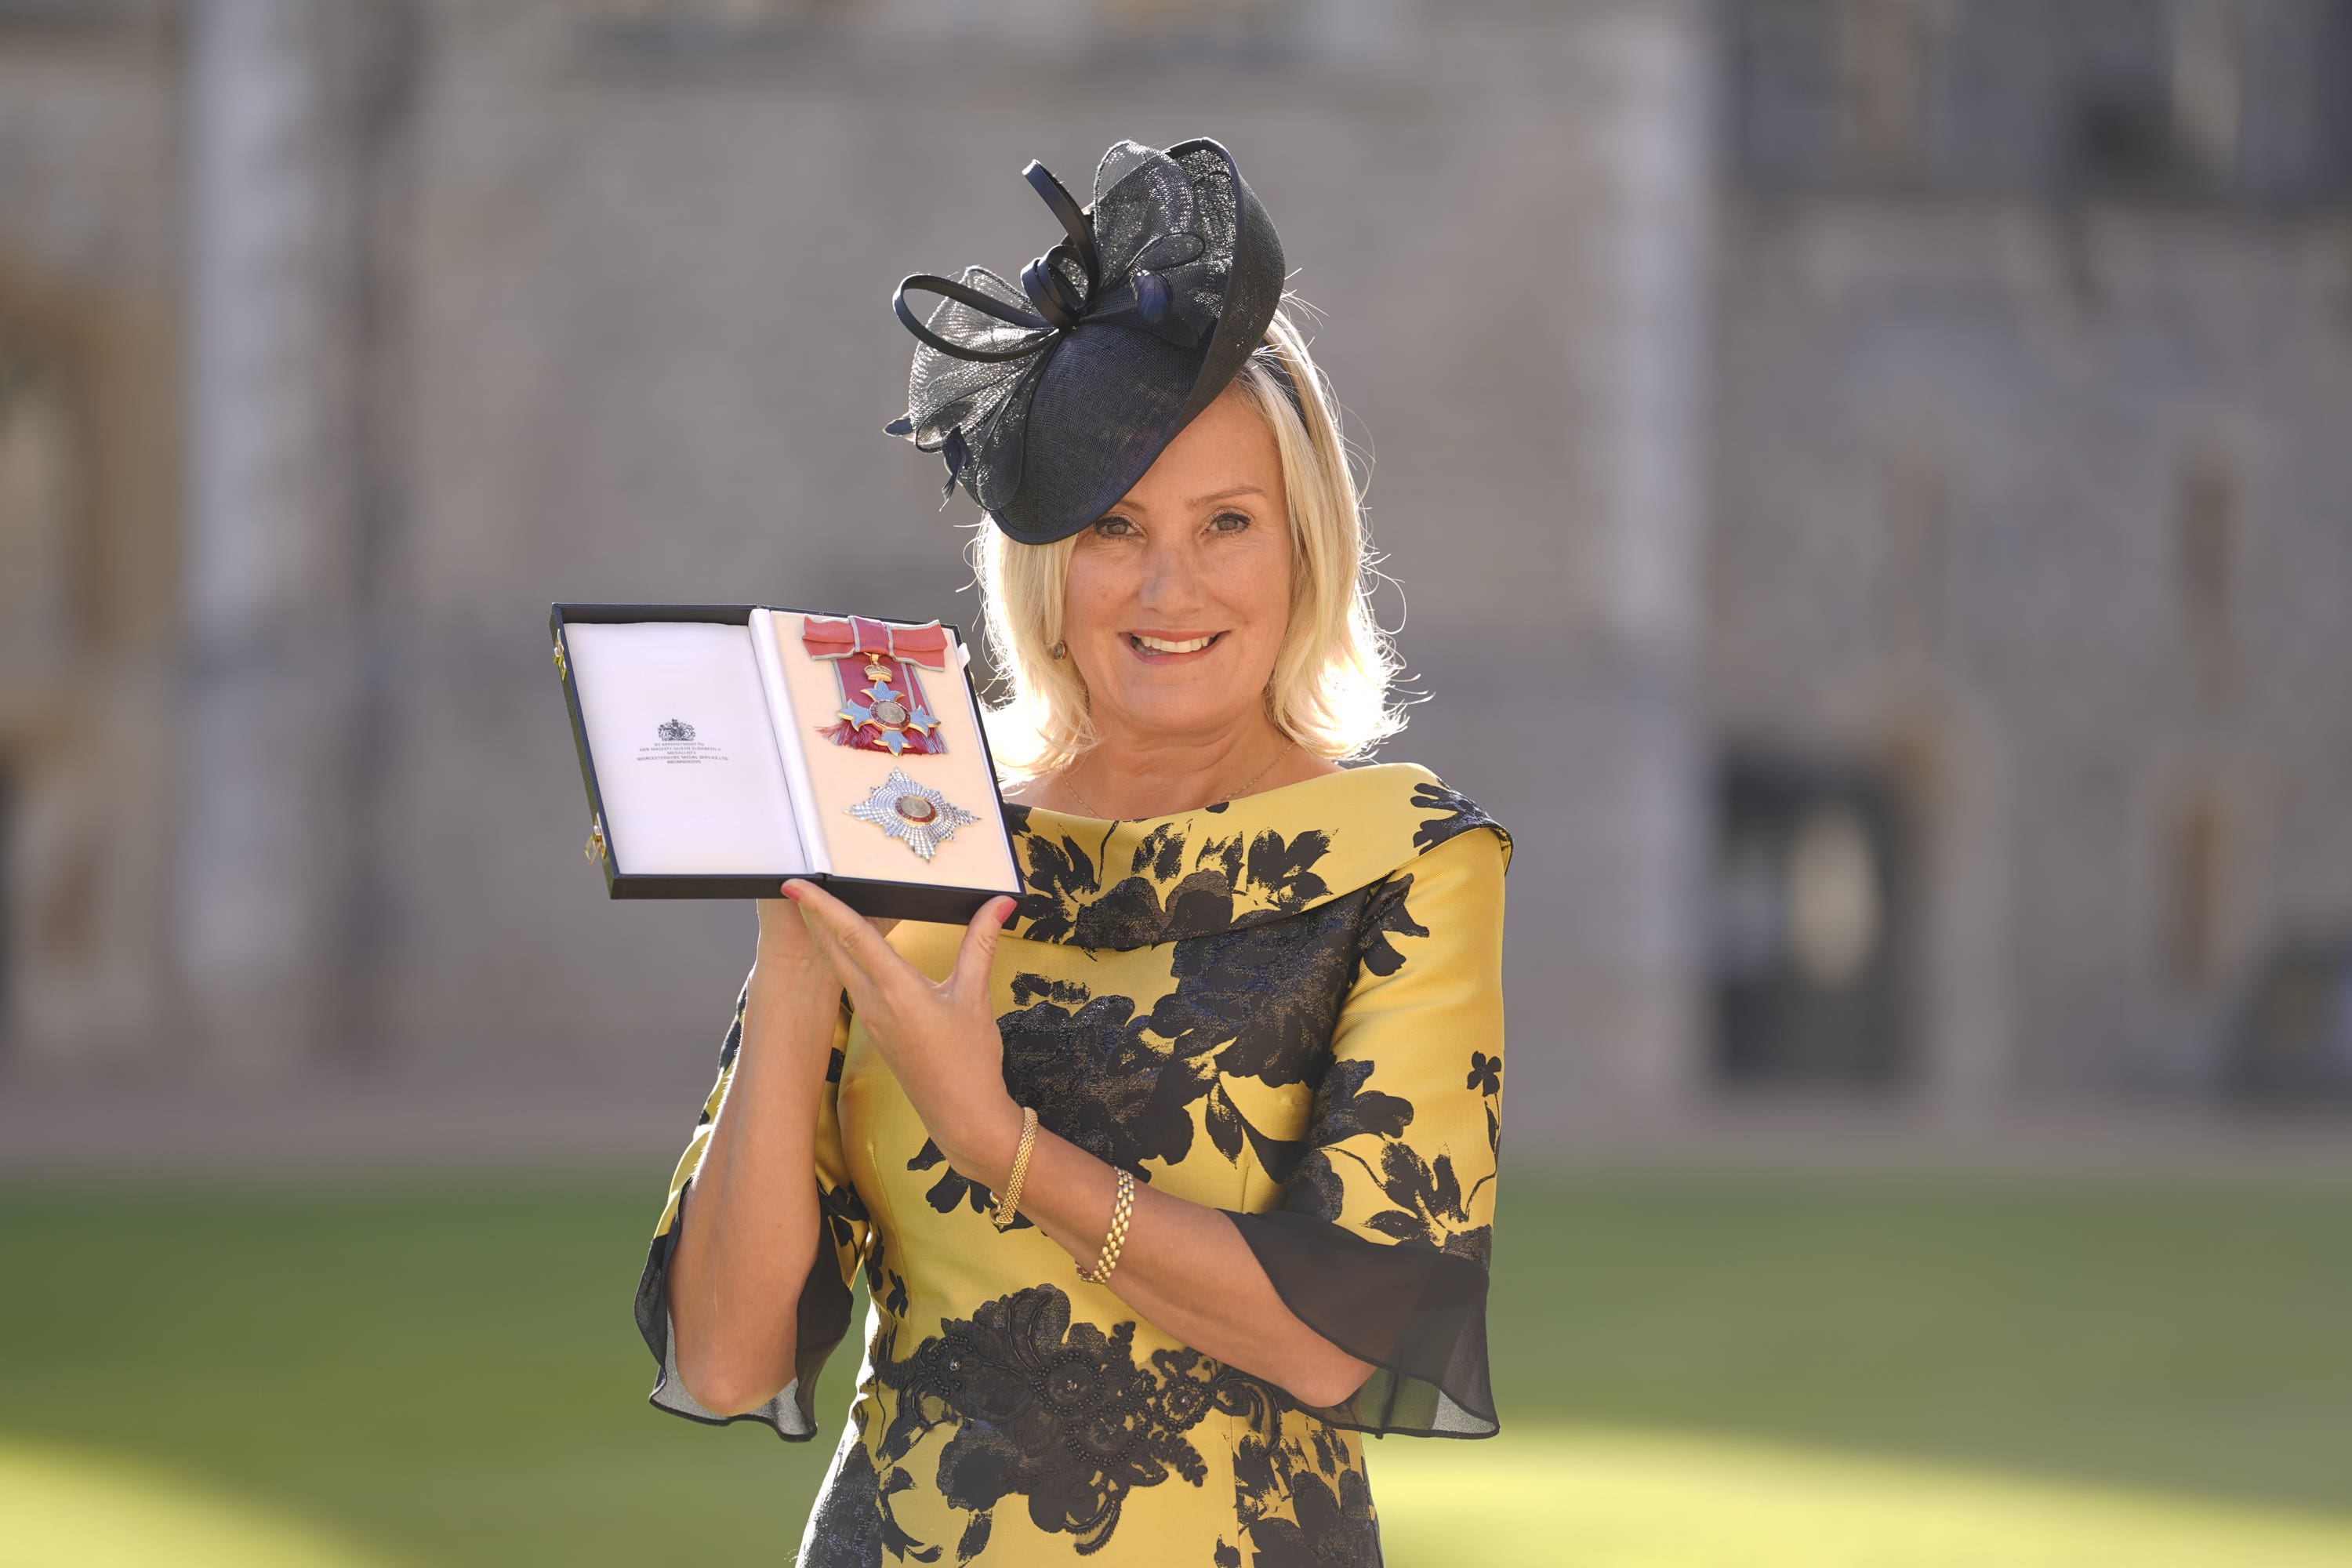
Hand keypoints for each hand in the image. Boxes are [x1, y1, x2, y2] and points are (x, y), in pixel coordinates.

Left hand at [782, 879, 1020, 1182]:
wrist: (960, 1114)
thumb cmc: (969, 1059)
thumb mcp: (976, 996)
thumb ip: (981, 943)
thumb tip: (999, 904)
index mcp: (895, 990)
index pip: (851, 936)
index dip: (821, 906)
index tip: (795, 886)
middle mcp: (873, 1001)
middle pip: (833, 948)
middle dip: (812, 915)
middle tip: (796, 883)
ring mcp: (870, 1016)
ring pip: (839, 965)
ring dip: (825, 935)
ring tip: (817, 906)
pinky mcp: (875, 1026)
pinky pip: (852, 981)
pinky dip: (843, 955)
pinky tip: (849, 945)